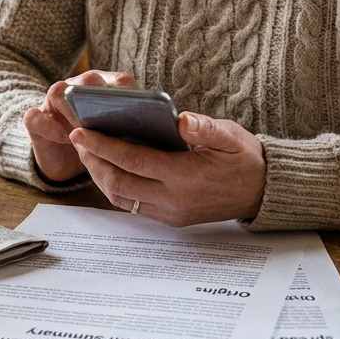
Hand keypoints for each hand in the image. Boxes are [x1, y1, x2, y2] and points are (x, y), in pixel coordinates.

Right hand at [24, 70, 137, 182]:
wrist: (67, 160)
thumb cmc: (102, 149)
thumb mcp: (122, 143)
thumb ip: (135, 133)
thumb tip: (154, 134)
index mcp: (107, 88)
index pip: (121, 82)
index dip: (130, 96)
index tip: (141, 112)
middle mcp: (79, 88)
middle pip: (88, 82)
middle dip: (99, 99)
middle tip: (111, 119)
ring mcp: (54, 102)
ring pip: (59, 92)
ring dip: (72, 110)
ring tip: (85, 130)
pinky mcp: (35, 120)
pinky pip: (35, 117)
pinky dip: (50, 126)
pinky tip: (66, 138)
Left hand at [71, 111, 265, 225]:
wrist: (262, 192)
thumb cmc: (244, 159)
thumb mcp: (230, 136)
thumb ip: (204, 128)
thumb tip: (180, 120)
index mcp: (185, 176)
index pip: (133, 161)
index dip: (103, 146)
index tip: (81, 132)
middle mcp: (174, 199)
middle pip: (119, 182)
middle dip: (94, 161)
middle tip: (77, 139)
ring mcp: (171, 213)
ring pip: (122, 198)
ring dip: (101, 177)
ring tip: (88, 153)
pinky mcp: (172, 219)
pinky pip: (134, 206)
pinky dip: (116, 188)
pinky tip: (109, 169)